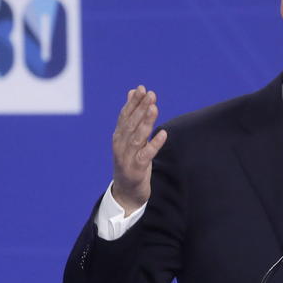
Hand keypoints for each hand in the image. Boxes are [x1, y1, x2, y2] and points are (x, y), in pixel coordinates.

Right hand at [111, 86, 166, 215]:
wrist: (126, 193)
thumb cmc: (130, 162)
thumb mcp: (130, 139)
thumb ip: (132, 116)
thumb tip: (132, 92)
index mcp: (119, 136)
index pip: (125, 116)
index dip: (133, 102)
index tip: (142, 89)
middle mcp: (120, 145)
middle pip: (131, 124)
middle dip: (141, 108)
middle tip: (151, 94)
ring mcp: (127, 158)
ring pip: (137, 137)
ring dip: (146, 122)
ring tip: (154, 108)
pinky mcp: (136, 170)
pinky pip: (146, 155)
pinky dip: (154, 144)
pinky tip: (163, 134)